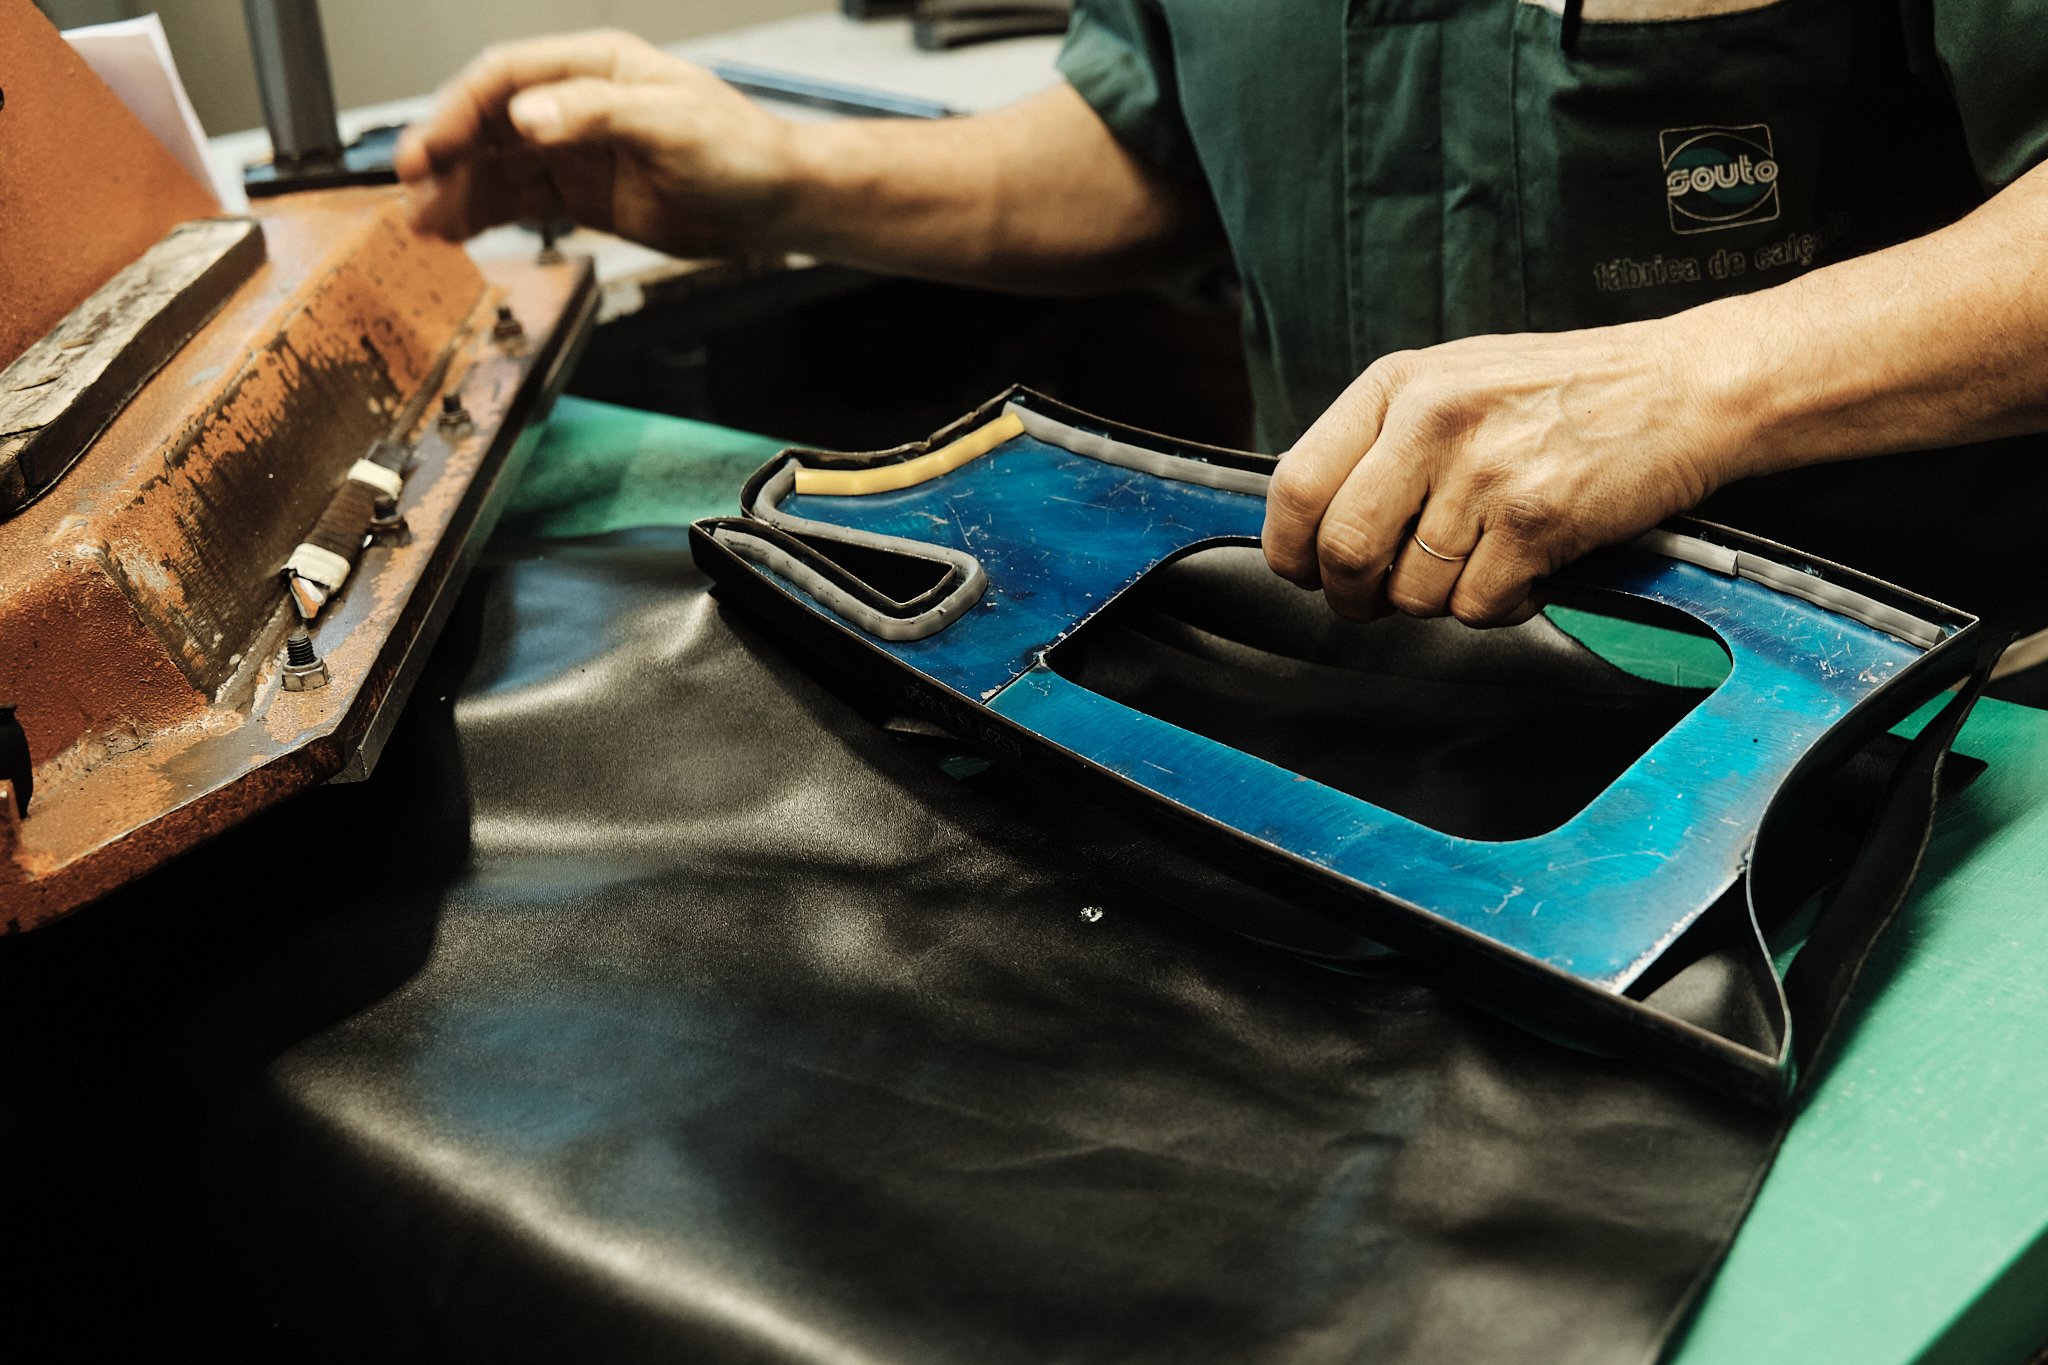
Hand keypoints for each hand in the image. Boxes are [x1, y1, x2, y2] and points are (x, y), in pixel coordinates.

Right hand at [394, 30, 797, 256]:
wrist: (777, 202)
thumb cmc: (741, 150)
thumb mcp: (671, 123)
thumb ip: (598, 115)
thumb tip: (531, 114)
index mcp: (595, 68)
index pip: (505, 78)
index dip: (458, 111)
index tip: (429, 148)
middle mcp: (577, 106)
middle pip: (490, 123)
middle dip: (446, 155)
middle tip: (412, 190)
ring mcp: (578, 153)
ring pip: (499, 168)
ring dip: (458, 192)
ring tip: (422, 224)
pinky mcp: (585, 198)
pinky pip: (522, 203)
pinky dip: (486, 217)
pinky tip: (455, 231)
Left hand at [1260, 319, 1738, 626]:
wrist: (1685, 386)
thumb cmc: (1568, 390)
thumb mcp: (1453, 382)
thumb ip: (1383, 441)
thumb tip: (1316, 524)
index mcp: (1396, 386)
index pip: (1296, 484)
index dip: (1291, 548)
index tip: (1308, 570)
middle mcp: (1431, 423)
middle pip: (1343, 550)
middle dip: (1355, 595)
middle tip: (1381, 596)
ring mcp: (1484, 472)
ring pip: (1412, 591)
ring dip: (1440, 600)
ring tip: (1483, 560)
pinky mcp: (1537, 521)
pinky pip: (1477, 606)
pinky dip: (1499, 606)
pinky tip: (1526, 568)